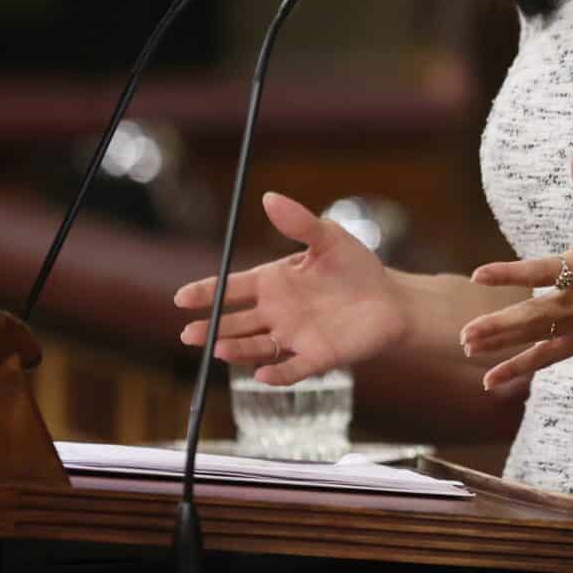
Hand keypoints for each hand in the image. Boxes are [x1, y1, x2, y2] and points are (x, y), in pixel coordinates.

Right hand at [175, 190, 408, 385]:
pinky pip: (293, 369)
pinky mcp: (317, 357)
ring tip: (218, 349)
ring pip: (256, 346)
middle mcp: (277, 312)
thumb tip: (268, 197)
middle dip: (211, 328)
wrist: (391, 299)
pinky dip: (278, 374)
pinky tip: (263, 375)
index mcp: (273, 282)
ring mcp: (294, 337)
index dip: (205, 293)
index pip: (231, 288)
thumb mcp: (329, 237)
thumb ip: (298, 222)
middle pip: (235, 322)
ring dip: (237, 350)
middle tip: (187, 332)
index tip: (181, 297)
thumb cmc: (357, 267)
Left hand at [458, 147, 572, 390]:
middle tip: (464, 335)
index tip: (479, 275)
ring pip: (537, 338)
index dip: (510, 273)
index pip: (542, 270)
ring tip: (467, 350)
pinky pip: (550, 357)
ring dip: (502, 345)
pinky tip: (494, 380)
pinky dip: (521, 368)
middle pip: (533, 316)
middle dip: (498, 326)